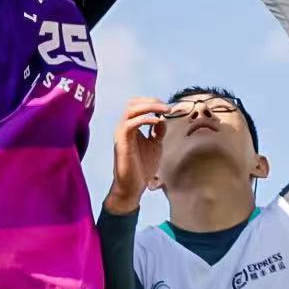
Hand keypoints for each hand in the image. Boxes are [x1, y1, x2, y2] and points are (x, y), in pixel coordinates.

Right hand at [107, 98, 166, 212]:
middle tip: (167, 107)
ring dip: (149, 107)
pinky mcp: (122, 143)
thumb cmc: (142, 167)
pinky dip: (144, 119)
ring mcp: (121, 134)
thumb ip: (158, 132)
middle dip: (151, 102)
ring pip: (130, 110)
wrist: (133, 187)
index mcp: (130, 127)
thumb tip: (162, 119)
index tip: (167, 107)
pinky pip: (130, 124)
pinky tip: (156, 122)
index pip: (136, 105)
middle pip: (132, 104)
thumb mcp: (155, 145)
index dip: (151, 102)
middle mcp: (123, 127)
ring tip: (164, 110)